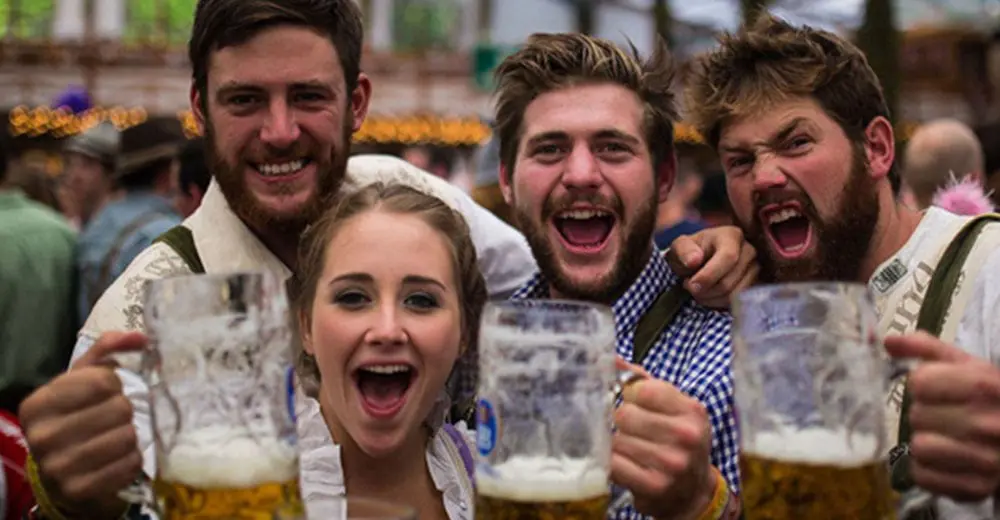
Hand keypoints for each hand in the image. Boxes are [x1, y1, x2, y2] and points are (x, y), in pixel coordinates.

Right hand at [19, 331, 145, 511]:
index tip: (109, 392)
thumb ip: (108, 350)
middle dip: (126, 410)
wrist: (64, 473)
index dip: (116, 384)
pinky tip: (120, 457)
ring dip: (132, 435)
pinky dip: (133, 458)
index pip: (102, 380)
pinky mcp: (80, 489)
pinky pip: (129, 464)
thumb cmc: (77, 418)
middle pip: (119, 408)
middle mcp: (42, 435)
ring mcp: (58, 466)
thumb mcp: (83, 380)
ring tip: (119, 436)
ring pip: (127, 437)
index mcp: (38, 403)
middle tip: (116, 417)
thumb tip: (141, 336)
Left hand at [611, 359, 714, 518]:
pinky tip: (626, 465)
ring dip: (617, 445)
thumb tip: (610, 359)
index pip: (642, 389)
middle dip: (622, 423)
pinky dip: (613, 464)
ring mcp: (671, 462)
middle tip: (633, 432)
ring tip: (633, 451)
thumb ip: (642, 382)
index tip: (635, 405)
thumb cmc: (678, 443)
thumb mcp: (673, 409)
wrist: (693, 492)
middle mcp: (686, 435)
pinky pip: (614, 464)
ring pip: (616, 440)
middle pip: (625, 415)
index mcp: (692, 410)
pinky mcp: (655, 486)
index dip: (630, 396)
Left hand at [666, 226, 757, 309]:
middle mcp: (750, 251)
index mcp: (731, 236)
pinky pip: (739, 303)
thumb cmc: (691, 252)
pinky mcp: (757, 286)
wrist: (700, 261)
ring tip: (699, 291)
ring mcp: (757, 270)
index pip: (728, 257)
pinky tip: (710, 296)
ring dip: (711, 299)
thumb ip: (683, 250)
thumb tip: (694, 261)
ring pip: (734, 295)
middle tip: (690, 287)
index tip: (691, 285)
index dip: (708, 276)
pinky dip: (720, 304)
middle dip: (705, 290)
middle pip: (729, 281)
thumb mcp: (680, 247)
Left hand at [886, 332, 999, 501]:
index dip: (924, 384)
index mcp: (984, 386)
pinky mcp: (976, 488)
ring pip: (919, 446)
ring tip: (945, 437)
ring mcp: (985, 460)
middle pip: (917, 415)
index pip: (919, 382)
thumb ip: (927, 348)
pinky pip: (924, 477)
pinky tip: (945, 459)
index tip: (938, 389)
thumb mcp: (970, 367)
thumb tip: (888, 340)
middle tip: (945, 415)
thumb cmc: (994, 399)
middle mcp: (986, 424)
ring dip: (925, 440)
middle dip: (926, 413)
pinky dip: (927, 469)